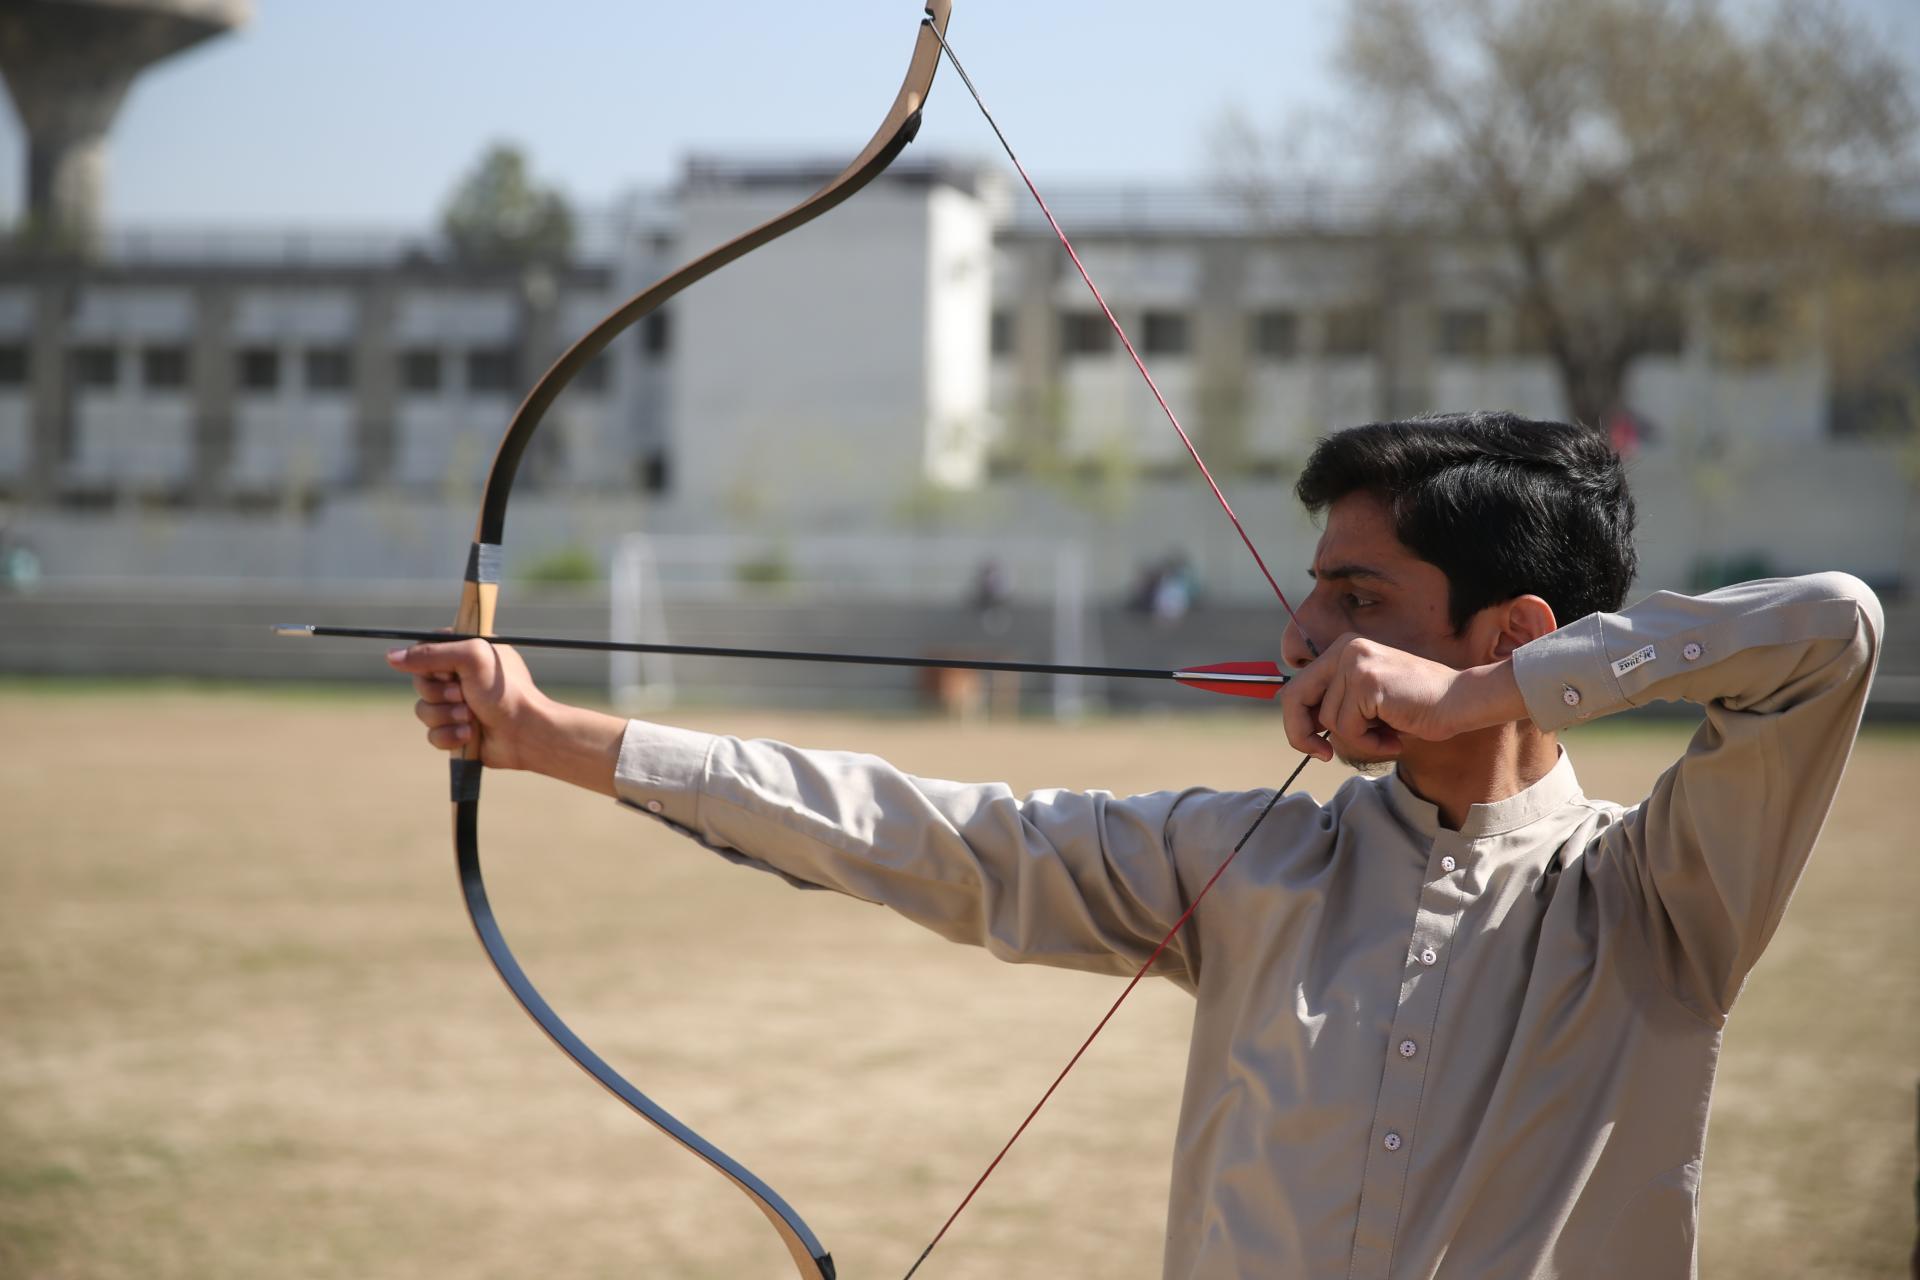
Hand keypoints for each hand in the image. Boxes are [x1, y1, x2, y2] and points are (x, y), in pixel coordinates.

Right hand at [387, 638, 547, 770]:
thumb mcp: (471, 658)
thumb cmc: (505, 692)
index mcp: (467, 652)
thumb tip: (391, 656)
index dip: (430, 664)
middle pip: (420, 683)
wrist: (524, 734)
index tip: (449, 670)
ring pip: (423, 710)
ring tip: (471, 717)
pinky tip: (469, 735)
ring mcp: (458, 705)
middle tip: (463, 694)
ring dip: (445, 716)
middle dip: (439, 693)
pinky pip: (432, 734)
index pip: (426, 650)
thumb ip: (430, 654)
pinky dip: (449, 736)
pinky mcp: (456, 730)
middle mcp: (461, 677)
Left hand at [1279, 634, 1520, 762]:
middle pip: (1294, 697)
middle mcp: (1345, 649)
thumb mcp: (1368, 701)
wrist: (1461, 701)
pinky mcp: (1366, 682)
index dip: (1297, 720)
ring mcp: (1354, 662)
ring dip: (1356, 739)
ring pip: (1328, 720)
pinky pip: (1348, 728)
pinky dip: (1369, 742)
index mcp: (1344, 649)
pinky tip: (1394, 737)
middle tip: (1322, 755)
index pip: (1297, 686)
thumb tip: (1300, 728)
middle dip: (1300, 734)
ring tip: (1387, 736)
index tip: (1315, 743)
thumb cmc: (1418, 706)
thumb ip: (1337, 704)